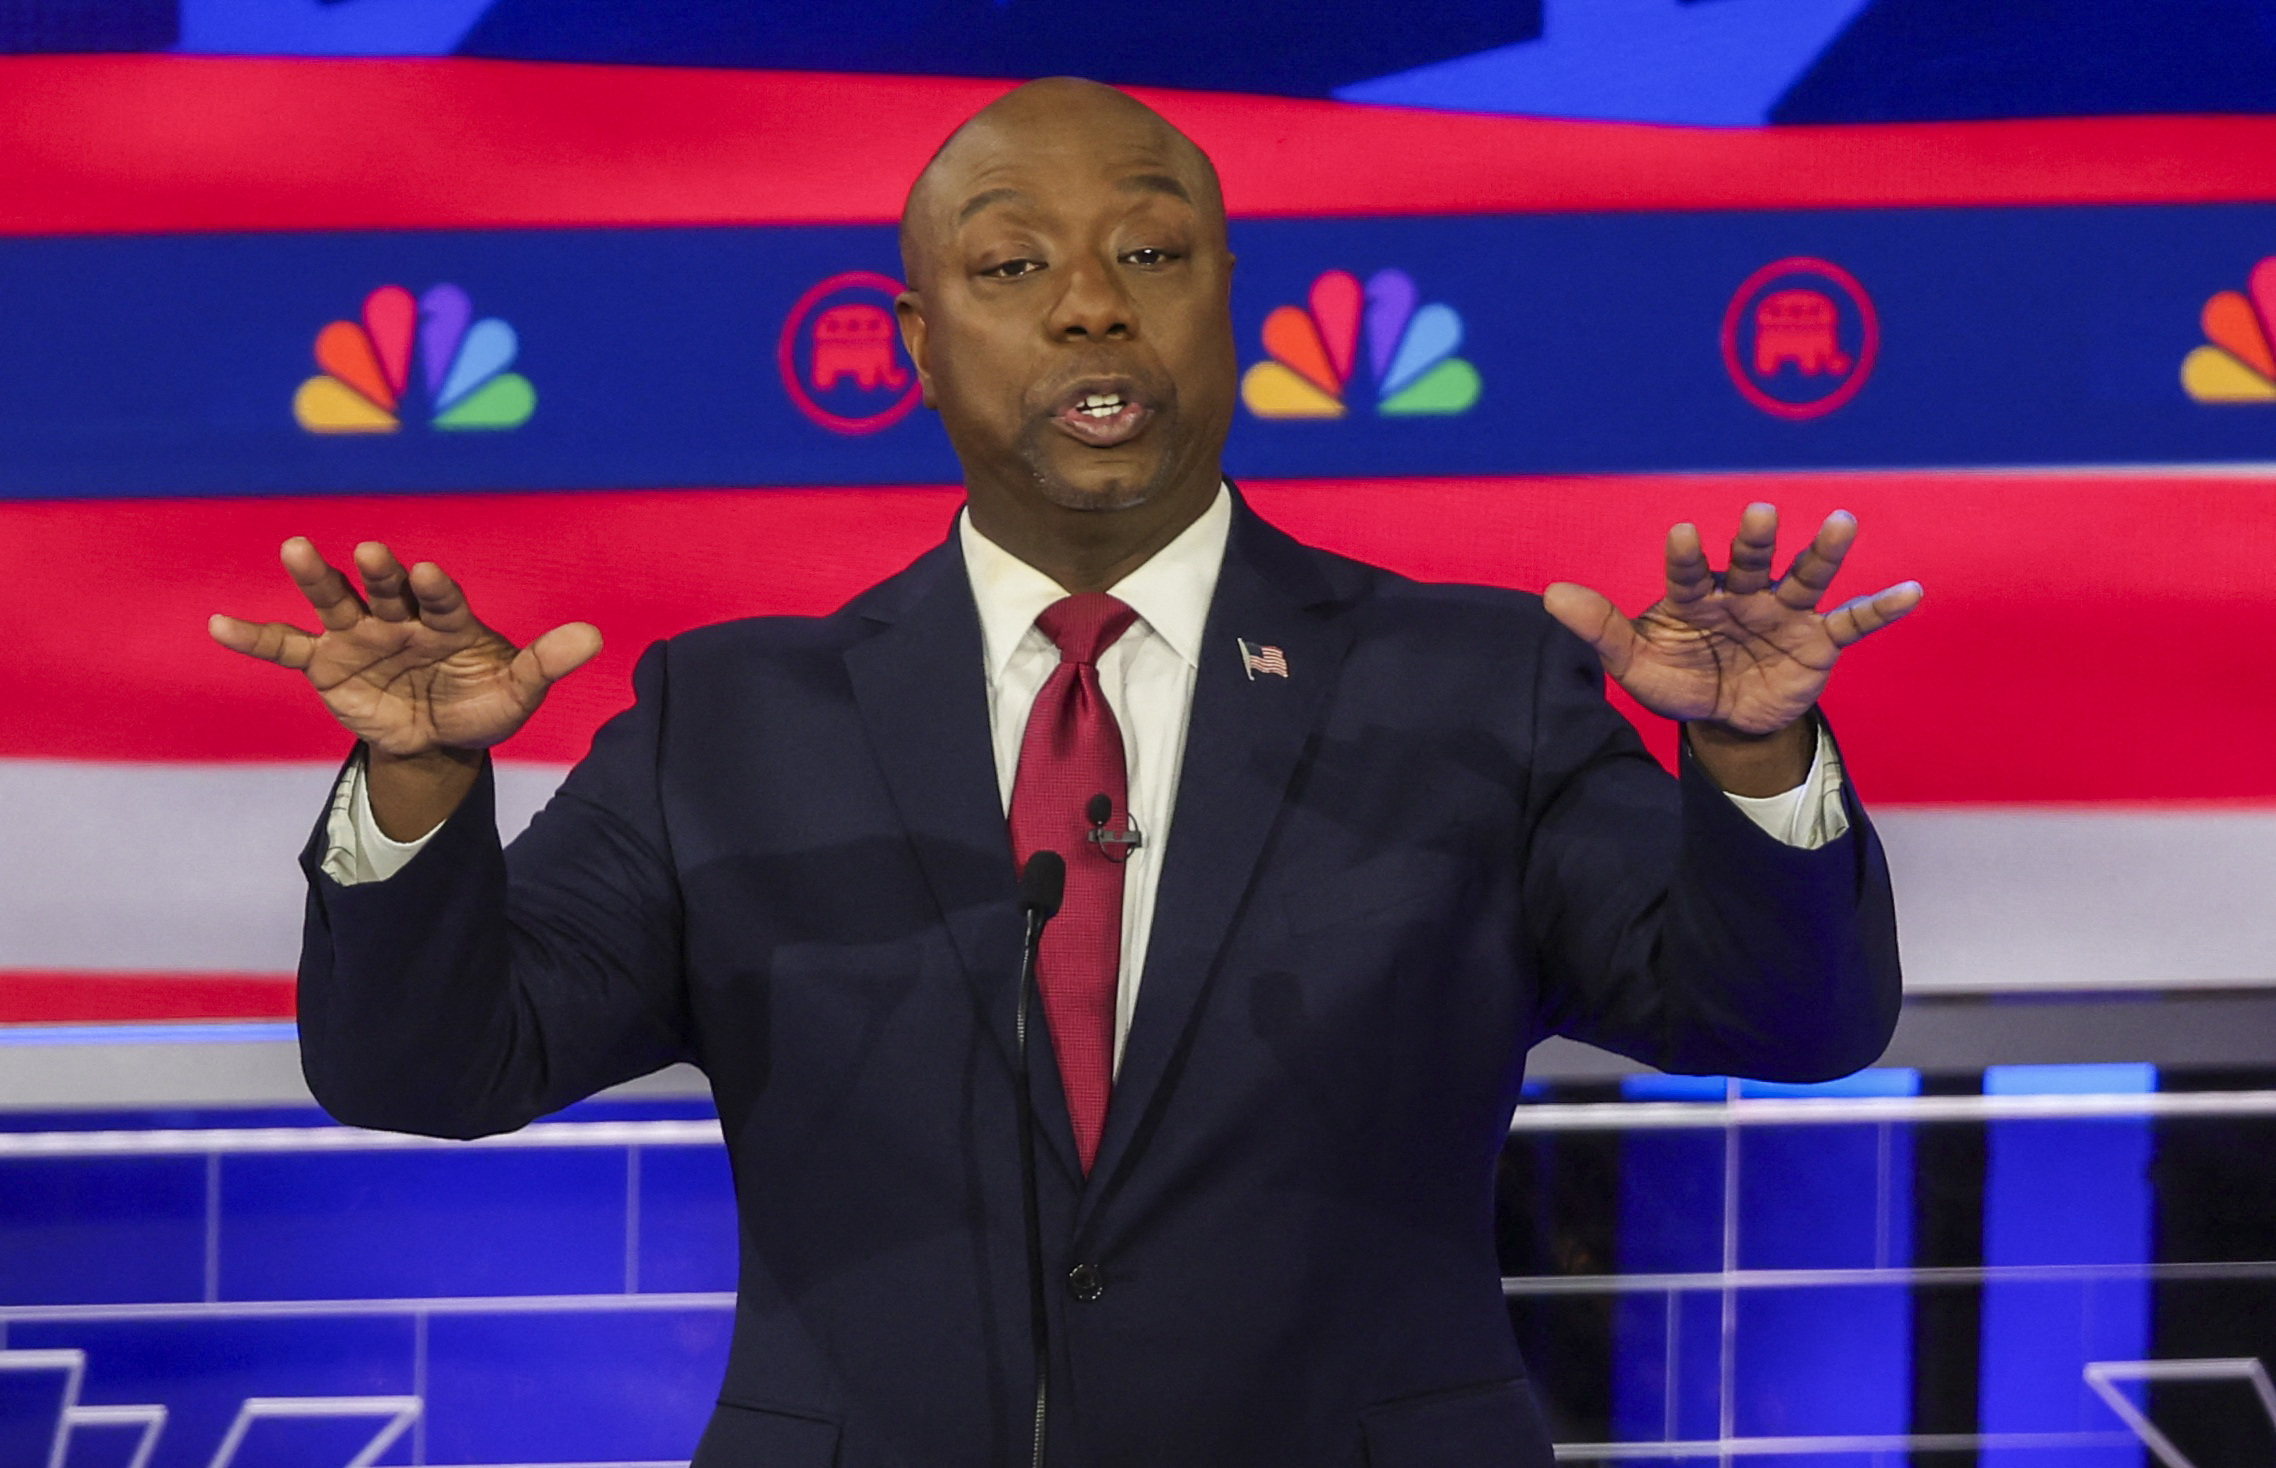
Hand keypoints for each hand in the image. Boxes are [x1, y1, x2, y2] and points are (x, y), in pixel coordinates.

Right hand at [210, 538, 599, 758]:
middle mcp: (400, 617)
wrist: (438, 739)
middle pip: (387, 589)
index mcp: (448, 619)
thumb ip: (548, 663)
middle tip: (370, 551)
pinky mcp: (325, 664)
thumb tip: (597, 638)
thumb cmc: (480, 703)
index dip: (435, 588)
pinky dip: (254, 638)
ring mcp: (359, 636)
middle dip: (380, 572)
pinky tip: (217, 625)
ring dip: (317, 578)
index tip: (429, 573)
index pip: (442, 599)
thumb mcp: (518, 692)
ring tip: (295, 549)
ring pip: (335, 602)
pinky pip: (285, 649)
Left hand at [1544, 504, 1920, 737]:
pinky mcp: (1818, 641)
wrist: (1726, 720)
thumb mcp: (1637, 664)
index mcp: (1696, 597)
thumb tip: (1551, 597)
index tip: (1680, 532)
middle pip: (1750, 562)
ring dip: (1824, 552)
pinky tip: (1910, 592)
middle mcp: (1744, 594)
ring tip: (1844, 521)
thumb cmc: (1679, 678)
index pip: (1688, 572)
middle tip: (1757, 513)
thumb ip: (1601, 631)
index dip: (1685, 556)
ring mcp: (1784, 614)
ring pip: (1806, 577)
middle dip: (1754, 540)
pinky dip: (1880, 608)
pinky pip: (1852, 622)